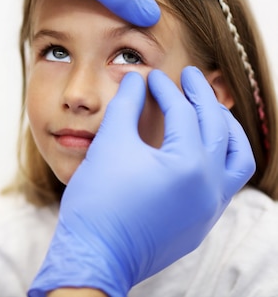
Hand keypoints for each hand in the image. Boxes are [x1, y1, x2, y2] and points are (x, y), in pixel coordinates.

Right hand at [28, 67, 254, 296]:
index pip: (183, 113)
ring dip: (226, 130)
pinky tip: (199, 150)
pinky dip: (218, 159)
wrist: (95, 255)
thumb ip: (126, 106)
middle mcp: (210, 187)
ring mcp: (209, 210)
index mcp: (190, 165)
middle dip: (203, 98)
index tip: (151, 76)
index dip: (166, 89)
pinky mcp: (200, 225)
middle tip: (190, 76)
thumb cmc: (98, 200)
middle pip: (218, 129)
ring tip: (210, 110)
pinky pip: (225, 185)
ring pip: (237, 160)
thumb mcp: (110, 144)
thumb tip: (135, 80)